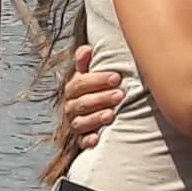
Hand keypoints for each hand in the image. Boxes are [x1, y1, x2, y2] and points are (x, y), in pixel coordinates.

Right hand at [52, 46, 124, 160]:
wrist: (96, 113)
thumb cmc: (95, 90)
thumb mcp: (89, 75)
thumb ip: (86, 62)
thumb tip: (87, 49)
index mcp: (72, 89)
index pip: (80, 83)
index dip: (97, 80)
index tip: (116, 77)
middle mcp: (71, 107)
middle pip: (82, 102)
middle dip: (101, 98)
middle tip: (120, 94)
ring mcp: (75, 123)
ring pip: (80, 122)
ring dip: (96, 118)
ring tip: (112, 115)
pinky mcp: (81, 139)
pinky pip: (82, 142)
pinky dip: (89, 140)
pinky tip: (97, 138)